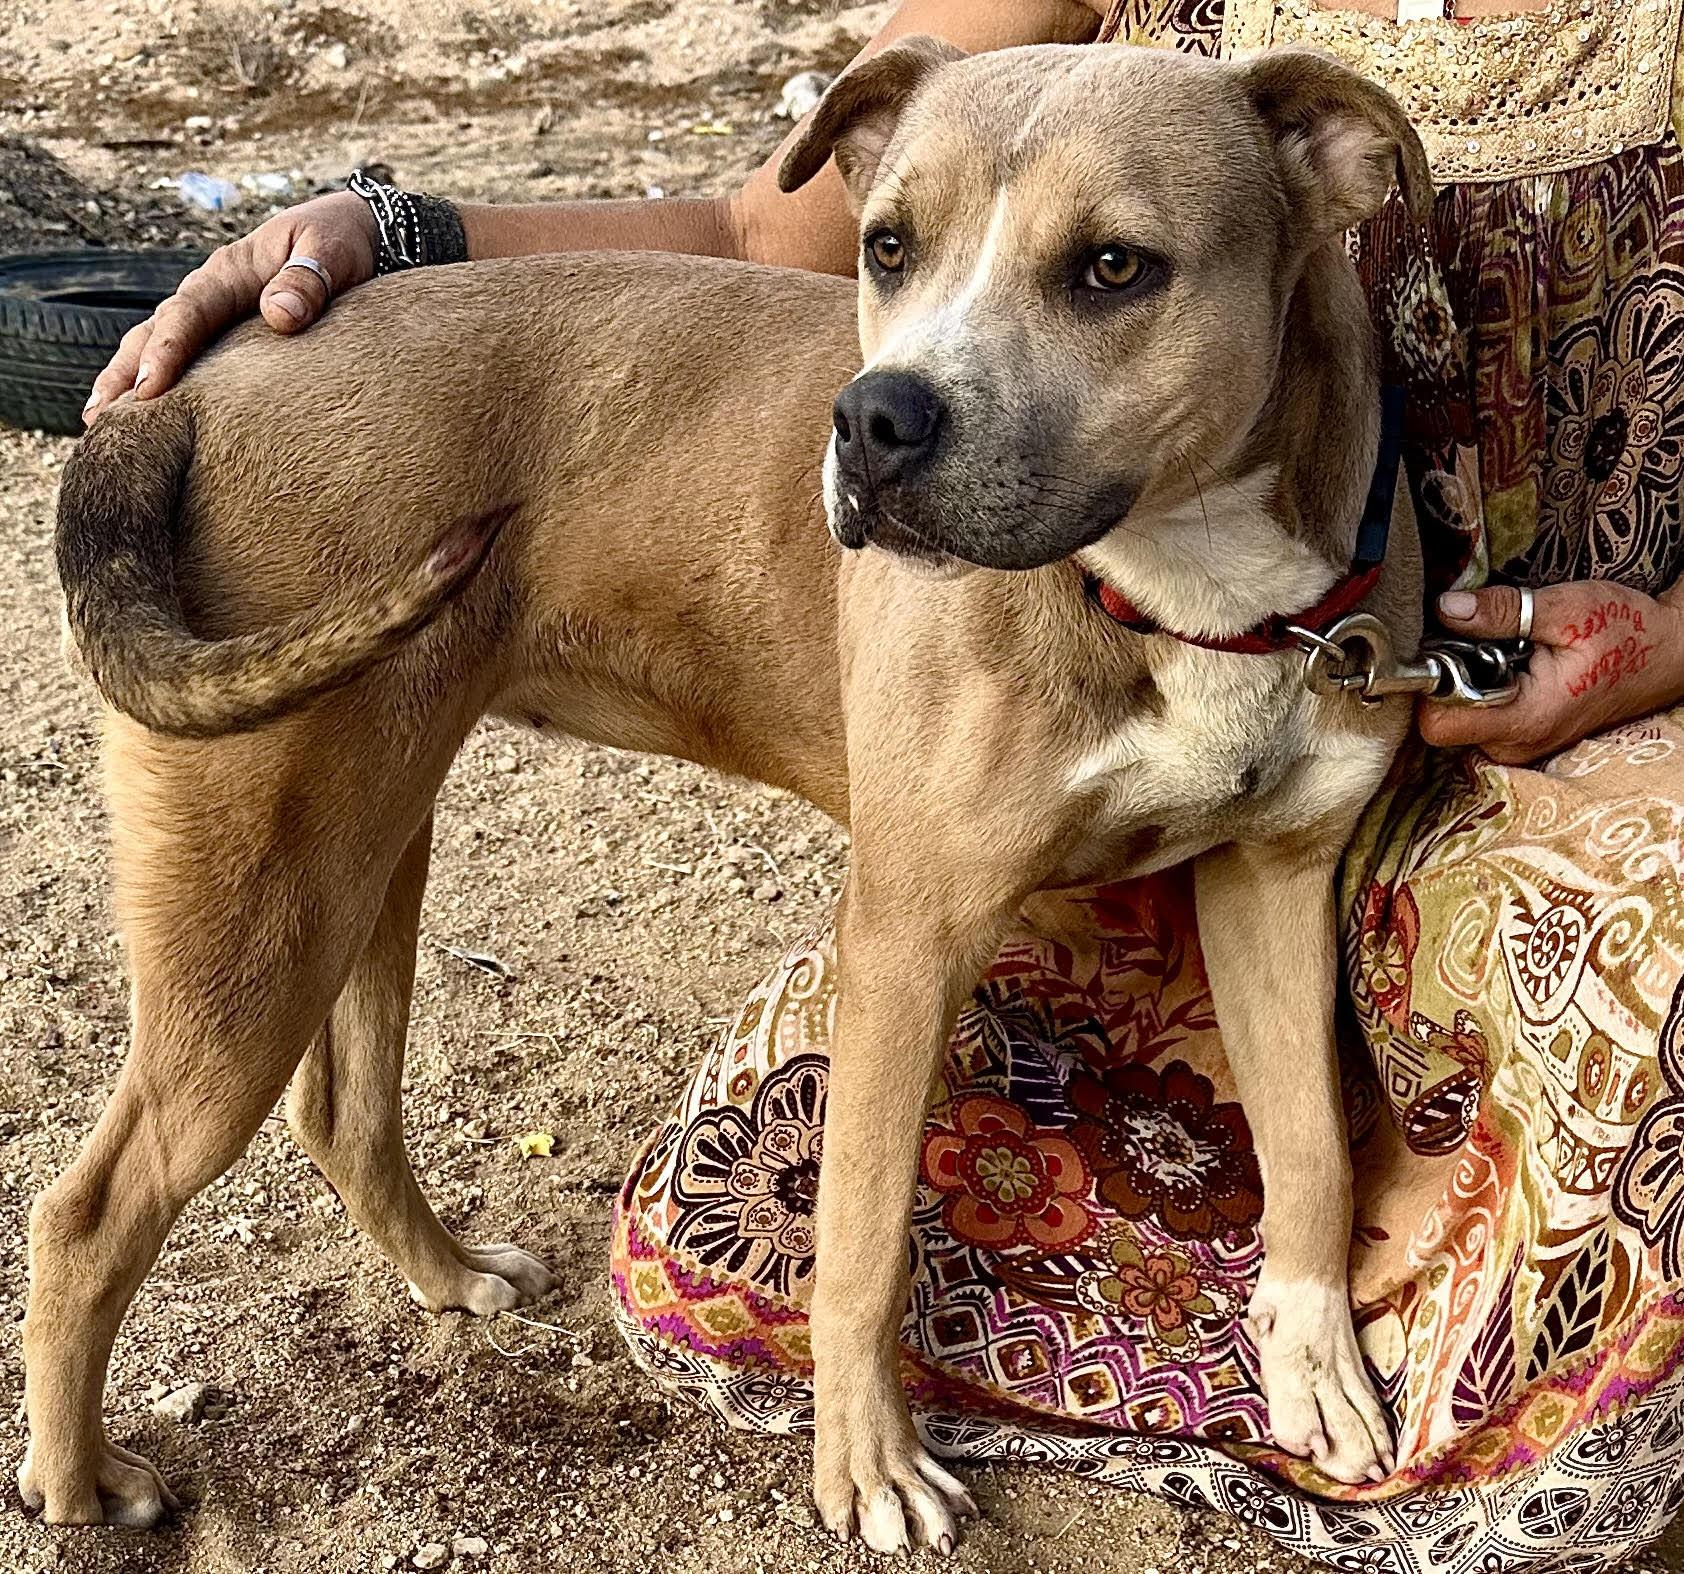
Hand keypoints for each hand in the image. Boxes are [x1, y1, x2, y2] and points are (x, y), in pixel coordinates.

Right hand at [83, 190, 378, 420]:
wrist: (352, 234)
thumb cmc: (340, 243)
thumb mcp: (329, 250)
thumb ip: (307, 279)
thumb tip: (279, 315)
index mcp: (228, 272)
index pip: (188, 312)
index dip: (166, 349)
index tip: (149, 388)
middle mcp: (209, 294)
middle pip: (155, 333)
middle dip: (124, 375)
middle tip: (100, 419)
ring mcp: (214, 317)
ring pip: (157, 347)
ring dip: (126, 384)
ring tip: (99, 426)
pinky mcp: (226, 339)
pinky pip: (186, 362)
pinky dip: (157, 386)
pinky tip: (142, 420)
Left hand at [1417, 581, 1683, 764]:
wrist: (1670, 655)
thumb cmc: (1628, 631)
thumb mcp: (1568, 609)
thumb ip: (1504, 611)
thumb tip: (1447, 609)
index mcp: (1526, 719)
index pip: (1437, 724)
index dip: (1432, 684)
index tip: (1445, 648)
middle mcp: (1516, 744)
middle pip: (1441, 719)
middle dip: (1452, 676)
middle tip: (1485, 642)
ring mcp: (1518, 745)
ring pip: (1458, 717)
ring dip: (1470, 679)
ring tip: (1508, 651)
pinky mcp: (1521, 737)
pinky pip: (1478, 716)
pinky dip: (1485, 687)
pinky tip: (1512, 665)